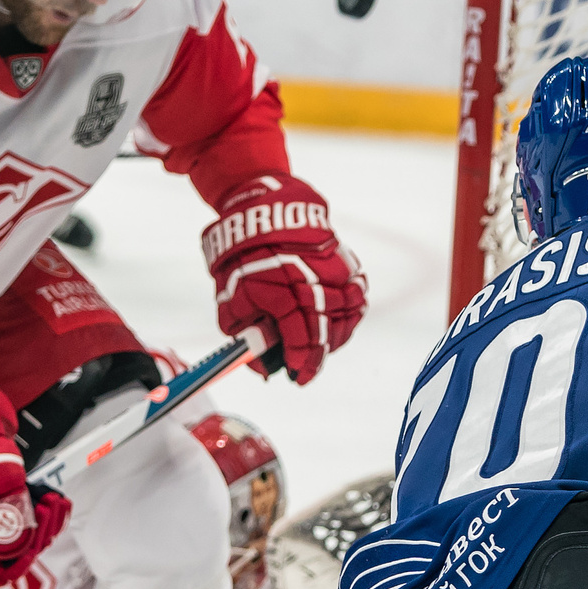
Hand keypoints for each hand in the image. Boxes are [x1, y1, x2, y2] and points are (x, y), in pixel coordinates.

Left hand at [201, 174, 366, 383]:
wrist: (269, 211)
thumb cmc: (245, 256)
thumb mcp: (230, 297)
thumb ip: (245, 335)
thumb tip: (261, 366)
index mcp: (284, 293)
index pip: (300, 340)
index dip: (299, 363)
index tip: (295, 377)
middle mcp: (314, 285)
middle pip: (325, 335)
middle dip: (315, 359)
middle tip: (305, 370)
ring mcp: (336, 275)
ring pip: (346, 321)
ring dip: (333, 340)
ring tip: (318, 348)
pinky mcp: (348, 266)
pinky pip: (357, 301)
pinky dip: (348, 317)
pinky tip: (332, 324)